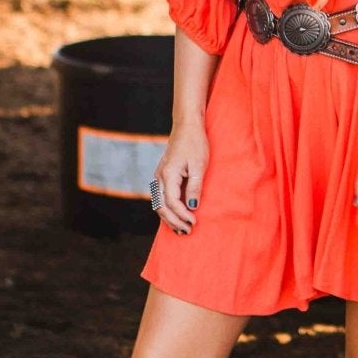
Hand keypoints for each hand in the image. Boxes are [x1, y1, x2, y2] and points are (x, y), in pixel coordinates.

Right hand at [154, 118, 206, 234]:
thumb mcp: (198, 165)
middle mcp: (159, 177)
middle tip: (187, 231)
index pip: (172, 202)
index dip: (183, 215)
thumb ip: (194, 187)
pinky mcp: (162, 176)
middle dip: (174, 221)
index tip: (194, 222)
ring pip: (159, 204)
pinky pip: (161, 198)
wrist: (186, 126)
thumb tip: (193, 207)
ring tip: (181, 229)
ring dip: (169, 218)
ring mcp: (159, 176)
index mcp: (168, 174)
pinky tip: (176, 216)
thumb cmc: (195, 143)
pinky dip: (167, 210)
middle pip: (161, 207)